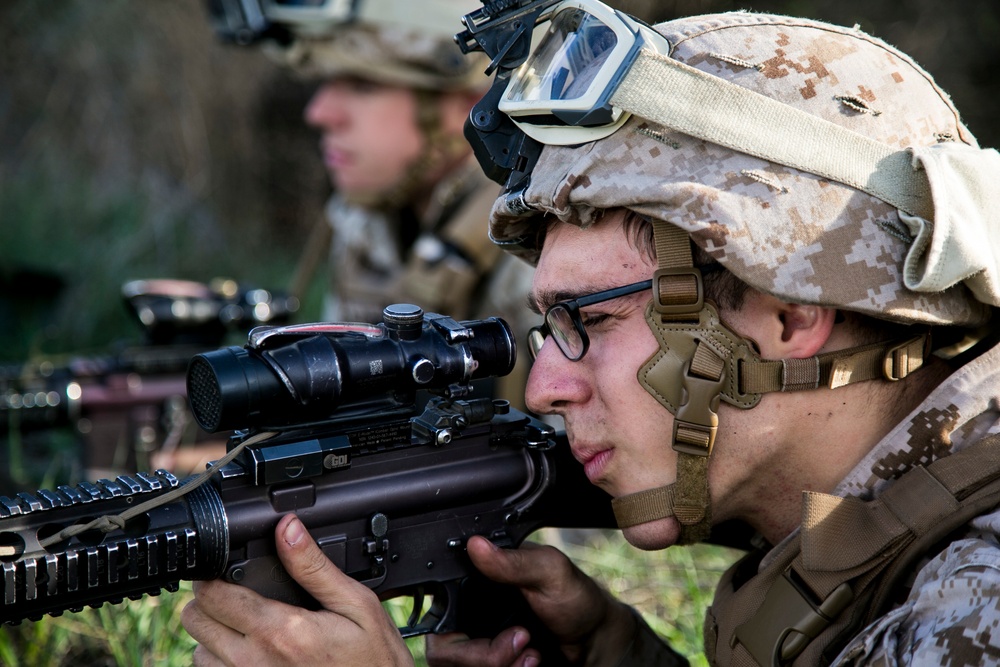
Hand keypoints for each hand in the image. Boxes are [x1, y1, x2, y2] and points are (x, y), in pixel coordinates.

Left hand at [181, 513, 412, 666]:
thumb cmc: (373, 661)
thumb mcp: (356, 605)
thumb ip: (314, 567)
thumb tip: (288, 528)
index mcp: (281, 630)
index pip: (212, 595)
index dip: (215, 574)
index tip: (228, 569)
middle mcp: (255, 662)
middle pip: (195, 620)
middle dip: (211, 601)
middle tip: (239, 594)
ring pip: (198, 651)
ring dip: (215, 635)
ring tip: (248, 626)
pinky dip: (222, 661)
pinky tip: (252, 651)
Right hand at [425, 536, 636, 666]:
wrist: (596, 641)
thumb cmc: (575, 600)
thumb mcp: (549, 571)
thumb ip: (513, 561)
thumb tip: (475, 545)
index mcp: (474, 583)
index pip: (437, 606)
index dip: (451, 621)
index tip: (484, 623)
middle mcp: (468, 617)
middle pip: (443, 647)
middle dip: (479, 654)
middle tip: (520, 640)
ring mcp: (477, 645)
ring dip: (495, 665)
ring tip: (531, 653)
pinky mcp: (488, 664)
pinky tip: (530, 662)